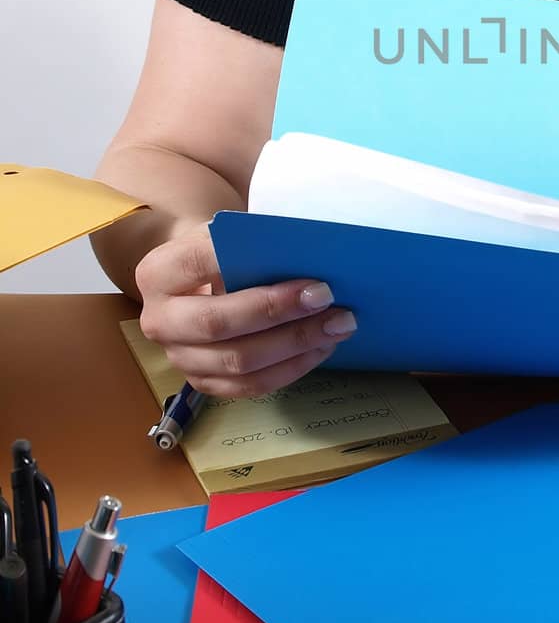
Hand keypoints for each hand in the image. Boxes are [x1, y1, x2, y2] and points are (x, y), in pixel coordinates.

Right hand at [135, 221, 357, 397]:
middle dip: (278, 313)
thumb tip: (309, 256)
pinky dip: (291, 368)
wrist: (198, 278)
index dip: (251, 265)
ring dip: (295, 345)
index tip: (307, 274)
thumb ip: (255, 244)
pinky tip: (321, 348)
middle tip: (328, 298)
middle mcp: (159, 321)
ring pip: (238, 363)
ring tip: (337, 326)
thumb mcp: (228, 235)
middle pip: (218, 324)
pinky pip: (250, 387)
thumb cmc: (220, 250)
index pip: (201, 264)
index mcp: (157, 273)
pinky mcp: (203, 383)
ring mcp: (179, 358)